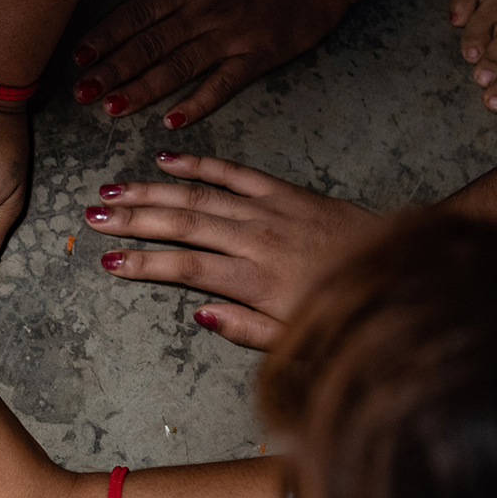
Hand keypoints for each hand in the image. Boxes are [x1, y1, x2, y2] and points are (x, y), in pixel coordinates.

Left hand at [69, 0, 351, 128]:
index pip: (136, 13)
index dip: (105, 36)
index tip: (77, 56)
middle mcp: (203, 13)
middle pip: (147, 46)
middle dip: (111, 71)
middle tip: (80, 94)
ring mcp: (230, 38)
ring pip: (176, 69)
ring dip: (140, 91)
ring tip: (109, 109)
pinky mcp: (258, 57)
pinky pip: (223, 85)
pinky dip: (198, 105)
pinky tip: (171, 122)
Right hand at [82, 151, 380, 349]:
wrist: (404, 266)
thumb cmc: (347, 308)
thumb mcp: (299, 337)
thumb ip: (247, 328)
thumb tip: (199, 313)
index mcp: (259, 281)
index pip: (187, 267)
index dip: (144, 262)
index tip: (108, 259)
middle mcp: (260, 241)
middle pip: (183, 224)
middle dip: (133, 219)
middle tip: (92, 215)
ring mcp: (273, 211)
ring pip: (200, 196)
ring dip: (151, 191)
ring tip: (112, 189)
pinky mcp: (287, 192)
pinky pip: (237, 173)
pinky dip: (201, 164)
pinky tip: (167, 159)